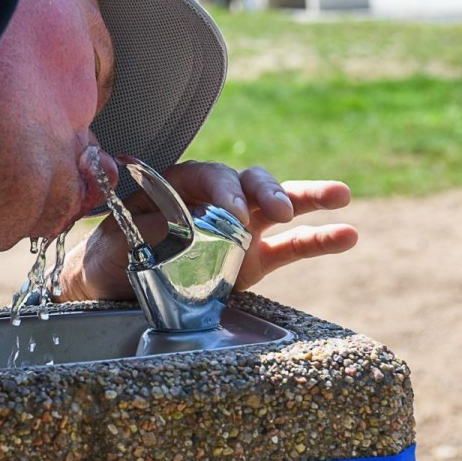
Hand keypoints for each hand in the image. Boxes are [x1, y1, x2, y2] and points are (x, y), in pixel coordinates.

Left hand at [59, 161, 356, 301]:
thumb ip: (148, 229)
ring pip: (277, 205)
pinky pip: (292, 246)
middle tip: (281, 209)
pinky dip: (320, 239)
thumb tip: (173, 224)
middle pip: (248, 182)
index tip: (235, 212)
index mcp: (179, 185)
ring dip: (308, 198)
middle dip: (269, 191)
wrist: (112, 285)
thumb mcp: (120, 240)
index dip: (226, 189)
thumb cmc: (112, 254)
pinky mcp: (255, 257)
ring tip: (341, 196)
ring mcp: (239, 227)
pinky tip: (349, 234)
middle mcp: (214, 199)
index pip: (210, 175)